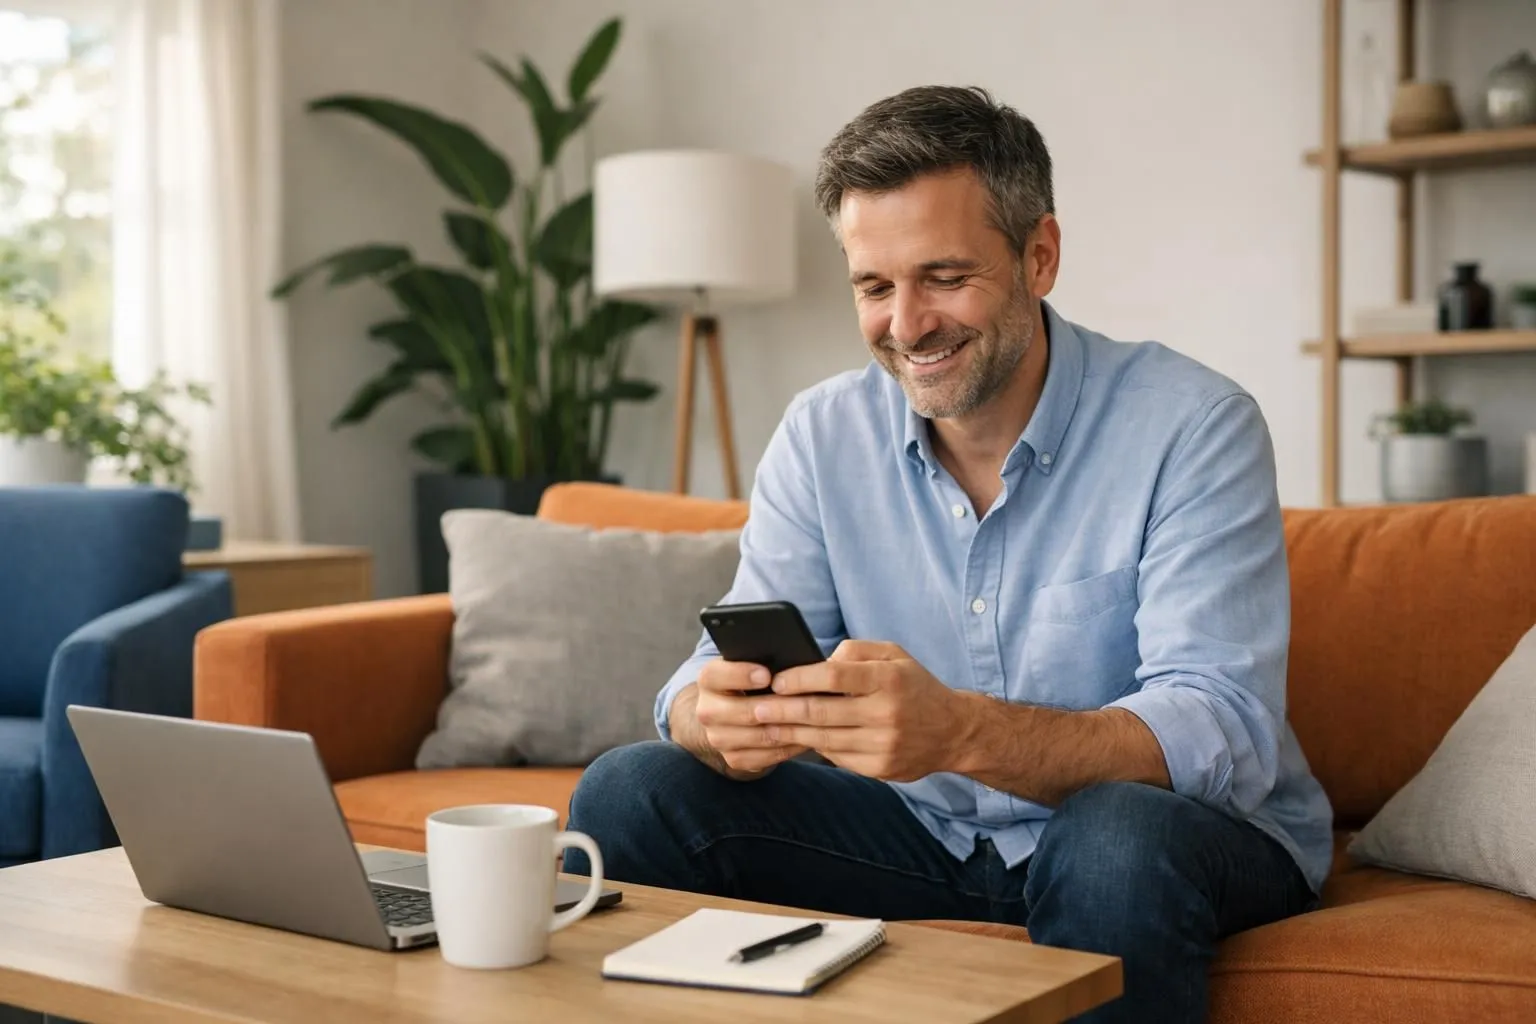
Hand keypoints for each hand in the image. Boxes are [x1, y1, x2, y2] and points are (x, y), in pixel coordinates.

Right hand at [686, 659, 808, 777]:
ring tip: (811, 720)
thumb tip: (789, 659)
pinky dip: (786, 748)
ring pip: (757, 737)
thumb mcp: (750, 664)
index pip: (716, 675)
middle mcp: (707, 710)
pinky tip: (804, 737)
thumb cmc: (751, 681)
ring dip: (786, 729)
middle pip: (740, 711)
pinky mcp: (732, 759)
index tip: (767, 675)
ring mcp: (717, 738)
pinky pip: (764, 757)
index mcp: (709, 680)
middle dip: (774, 707)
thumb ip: (762, 659)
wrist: (733, 712)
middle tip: (802, 701)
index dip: (741, 674)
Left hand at [750, 640, 967, 781]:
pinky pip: (837, 757)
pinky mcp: (880, 768)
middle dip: (783, 710)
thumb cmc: (915, 687)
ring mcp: (883, 744)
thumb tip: (818, 661)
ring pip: (824, 738)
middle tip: (756, 708)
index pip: (834, 677)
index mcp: (889, 679)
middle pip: (822, 712)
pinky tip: (797, 740)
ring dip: (790, 733)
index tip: (775, 681)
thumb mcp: (895, 655)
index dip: (799, 679)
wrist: (954, 732)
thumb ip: (856, 651)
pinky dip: (814, 747)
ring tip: (766, 726)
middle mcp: (886, 713)